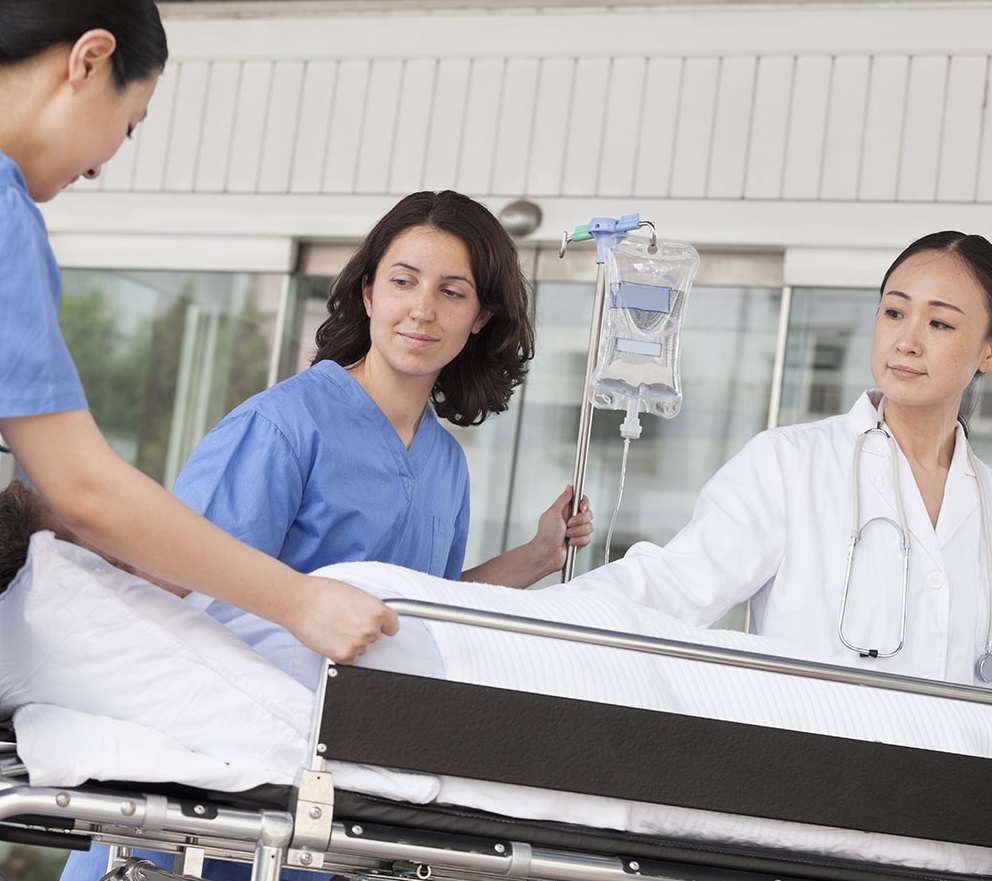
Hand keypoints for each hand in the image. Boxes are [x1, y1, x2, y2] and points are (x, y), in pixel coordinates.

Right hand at [284, 575, 399, 664]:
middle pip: (375, 637)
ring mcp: (358, 643)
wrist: (298, 601)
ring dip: (351, 642)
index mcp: (377, 610)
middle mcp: (370, 628)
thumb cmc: (321, 593)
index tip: (377, 624)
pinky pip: (349, 660)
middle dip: (362, 631)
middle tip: (345, 621)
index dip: (383, 624)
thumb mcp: (355, 594)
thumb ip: (368, 608)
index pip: (392, 625)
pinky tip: (330, 638)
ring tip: (334, 627)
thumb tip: (372, 617)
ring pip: (361, 648)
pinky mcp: (343, 656)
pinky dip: (340, 653)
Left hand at [533, 485, 593, 573]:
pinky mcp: (580, 541)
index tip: (581, 508)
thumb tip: (569, 487)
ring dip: (578, 532)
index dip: (584, 504)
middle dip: (580, 521)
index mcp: (565, 510)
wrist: (546, 554)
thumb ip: (563, 499)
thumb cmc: (546, 535)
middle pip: (588, 514)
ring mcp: (576, 530)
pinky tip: (570, 543)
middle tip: (569, 524)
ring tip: (567, 535)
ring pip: (590, 527)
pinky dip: (579, 541)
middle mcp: (572, 519)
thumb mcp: (553, 512)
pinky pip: (589, 538)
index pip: (581, 501)